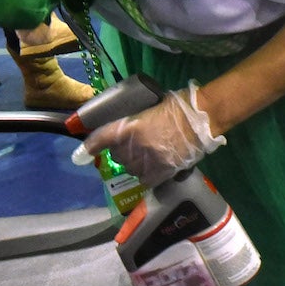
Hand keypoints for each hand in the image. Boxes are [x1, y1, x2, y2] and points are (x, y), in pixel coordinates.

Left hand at [80, 83, 223, 187]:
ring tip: (147, 154)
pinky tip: (153, 166)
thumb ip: (135, 120)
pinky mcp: (161, 173)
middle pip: (116, 155)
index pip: (101, 138)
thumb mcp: (149, 107)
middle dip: (121, 151)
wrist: (201, 120)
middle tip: (133, 144)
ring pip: (130, 168)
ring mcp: (148, 162)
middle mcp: (135, 147)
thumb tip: (125, 127)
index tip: (83, 152)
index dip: (90, 146)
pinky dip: (146, 174)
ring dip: (134, 162)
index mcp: (130, 127)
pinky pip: (144, 179)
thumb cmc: (178, 107)